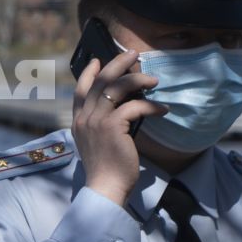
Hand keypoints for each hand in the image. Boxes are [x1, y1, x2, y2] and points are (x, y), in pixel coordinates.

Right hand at [72, 46, 162, 207]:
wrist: (105, 187)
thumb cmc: (105, 169)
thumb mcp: (97, 142)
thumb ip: (101, 124)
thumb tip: (122, 106)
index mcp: (78, 120)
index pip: (81, 89)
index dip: (90, 72)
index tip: (98, 60)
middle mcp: (84, 117)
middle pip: (101, 80)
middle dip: (118, 63)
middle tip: (134, 54)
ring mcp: (96, 120)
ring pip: (117, 87)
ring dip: (137, 79)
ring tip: (154, 80)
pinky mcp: (113, 126)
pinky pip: (135, 106)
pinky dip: (151, 106)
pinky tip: (163, 109)